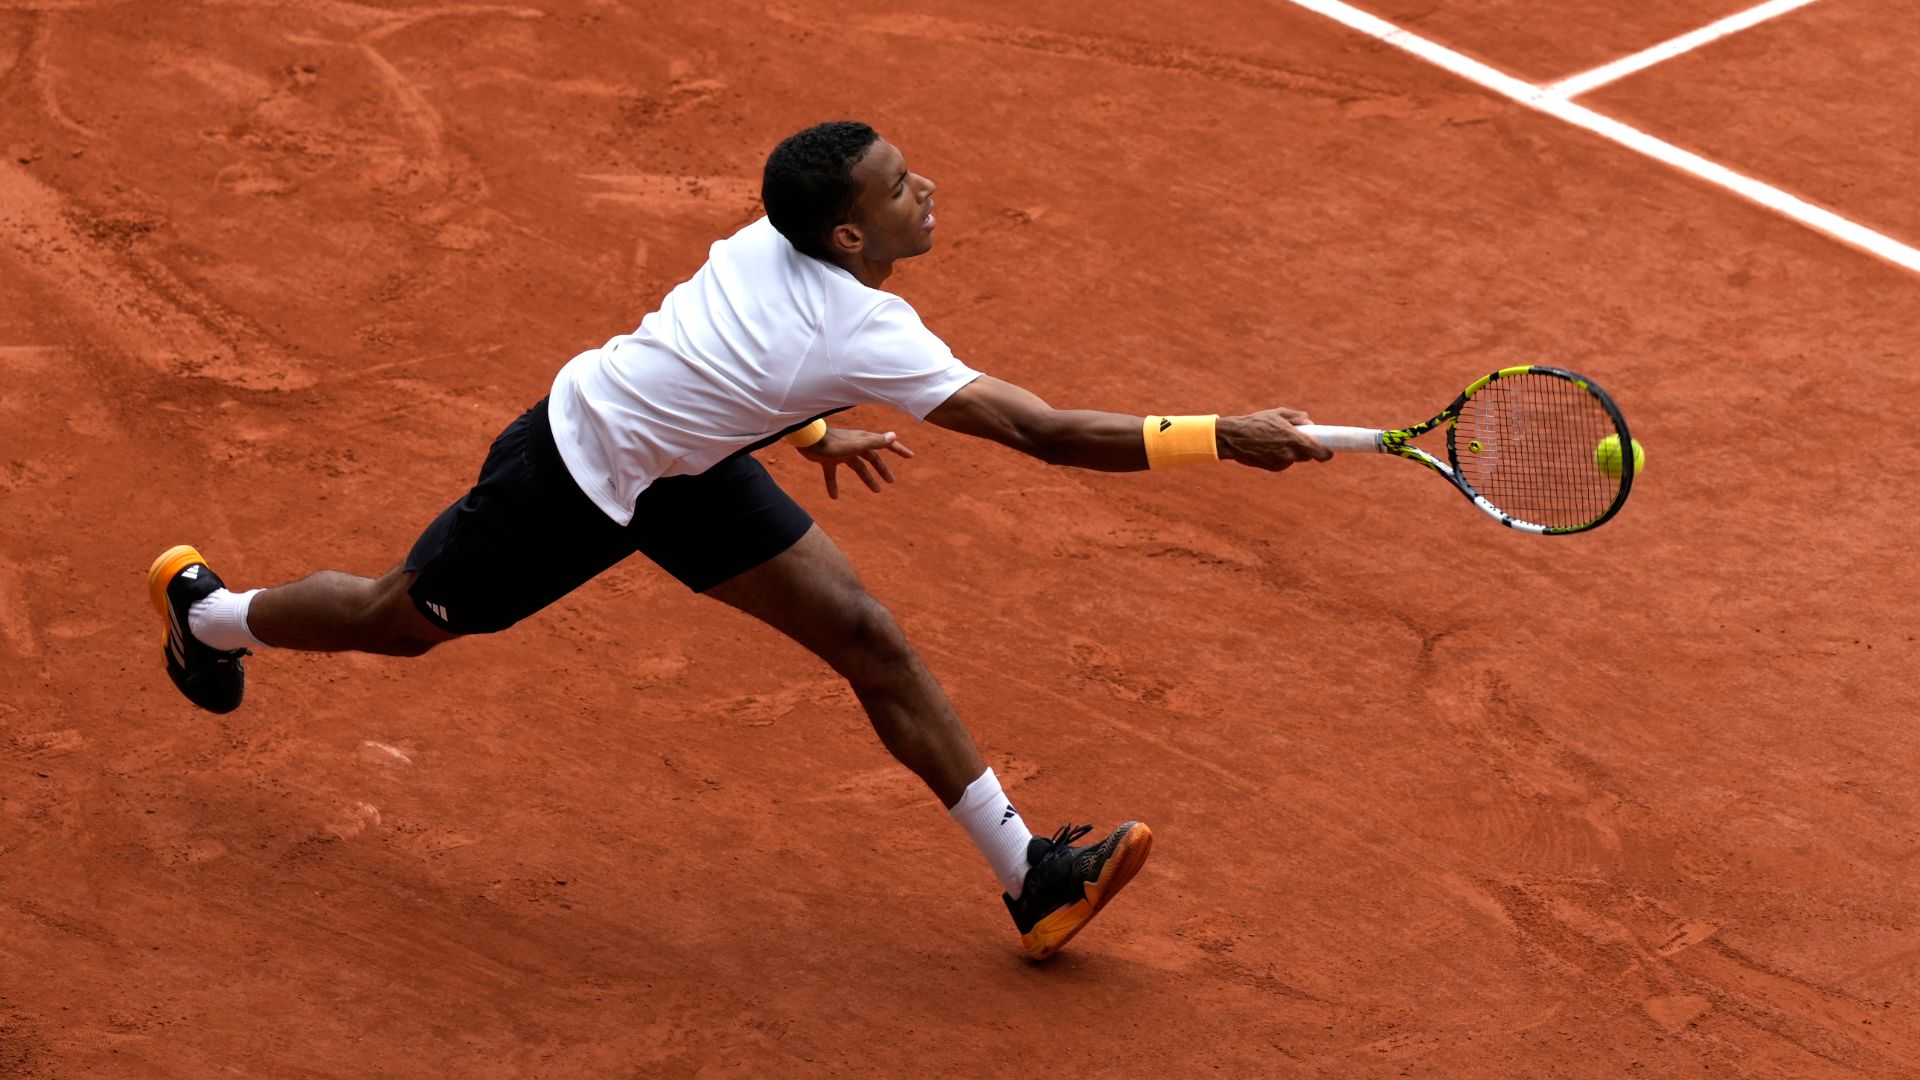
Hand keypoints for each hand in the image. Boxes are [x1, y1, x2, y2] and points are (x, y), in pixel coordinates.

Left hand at [796, 427, 914, 497]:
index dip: (898, 449)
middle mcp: (854, 445)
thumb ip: (875, 442)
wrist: (808, 440)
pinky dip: (833, 485)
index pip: (885, 444)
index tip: (910, 456)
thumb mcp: (856, 445)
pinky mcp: (828, 459)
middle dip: (882, 469)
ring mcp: (841, 453)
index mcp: (863, 441)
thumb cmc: (832, 443)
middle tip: (891, 482)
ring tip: (876, 491)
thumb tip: (894, 436)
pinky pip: (833, 474)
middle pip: (872, 459)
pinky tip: (834, 497)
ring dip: (866, 479)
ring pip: (857, 467)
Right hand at [1216, 408, 1331, 471]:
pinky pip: (1283, 462)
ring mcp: (1281, 463)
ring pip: (1294, 458)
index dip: (1327, 452)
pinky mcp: (1273, 468)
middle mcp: (1290, 454)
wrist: (1234, 438)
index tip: (1328, 449)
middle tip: (1296, 437)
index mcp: (1295, 440)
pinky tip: (1268, 447)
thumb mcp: (1279, 414)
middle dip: (1305, 447)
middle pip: (1308, 455)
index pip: (1321, 453)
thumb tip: (1310, 423)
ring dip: (1291, 451)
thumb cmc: (1257, 423)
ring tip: (1276, 439)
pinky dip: (1280, 456)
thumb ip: (1298, 417)